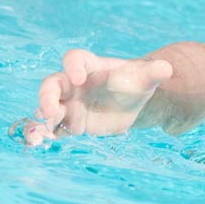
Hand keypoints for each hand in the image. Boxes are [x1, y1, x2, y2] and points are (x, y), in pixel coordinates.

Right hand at [26, 50, 172, 145]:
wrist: (134, 101)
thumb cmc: (136, 82)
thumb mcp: (147, 77)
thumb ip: (154, 72)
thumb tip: (167, 68)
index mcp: (91, 66)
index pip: (75, 59)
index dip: (73, 66)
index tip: (80, 78)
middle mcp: (74, 84)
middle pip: (51, 84)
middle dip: (47, 96)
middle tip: (50, 110)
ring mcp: (69, 103)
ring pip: (46, 108)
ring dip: (39, 120)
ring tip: (37, 136)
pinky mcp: (70, 123)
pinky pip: (52, 128)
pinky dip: (42, 135)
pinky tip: (39, 144)